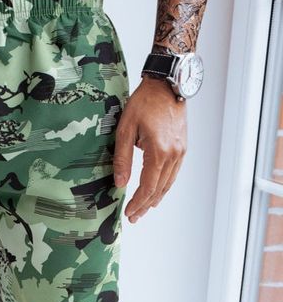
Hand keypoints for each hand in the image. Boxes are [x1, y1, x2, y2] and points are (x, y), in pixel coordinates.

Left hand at [113, 75, 186, 222]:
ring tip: (144, 209)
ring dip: (155, 198)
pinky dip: (164, 186)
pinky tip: (157, 192)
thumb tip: (120, 183)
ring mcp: (180, 151)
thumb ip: (122, 159)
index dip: (137, 202)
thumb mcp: (125, 130)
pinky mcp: (182, 147)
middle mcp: (174, 155)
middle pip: (158, 189)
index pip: (148, 187)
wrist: (167, 84)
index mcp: (159, 152)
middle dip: (145, 205)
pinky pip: (173, 174)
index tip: (128, 213)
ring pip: (168, 184)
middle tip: (133, 217)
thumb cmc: (145, 102)